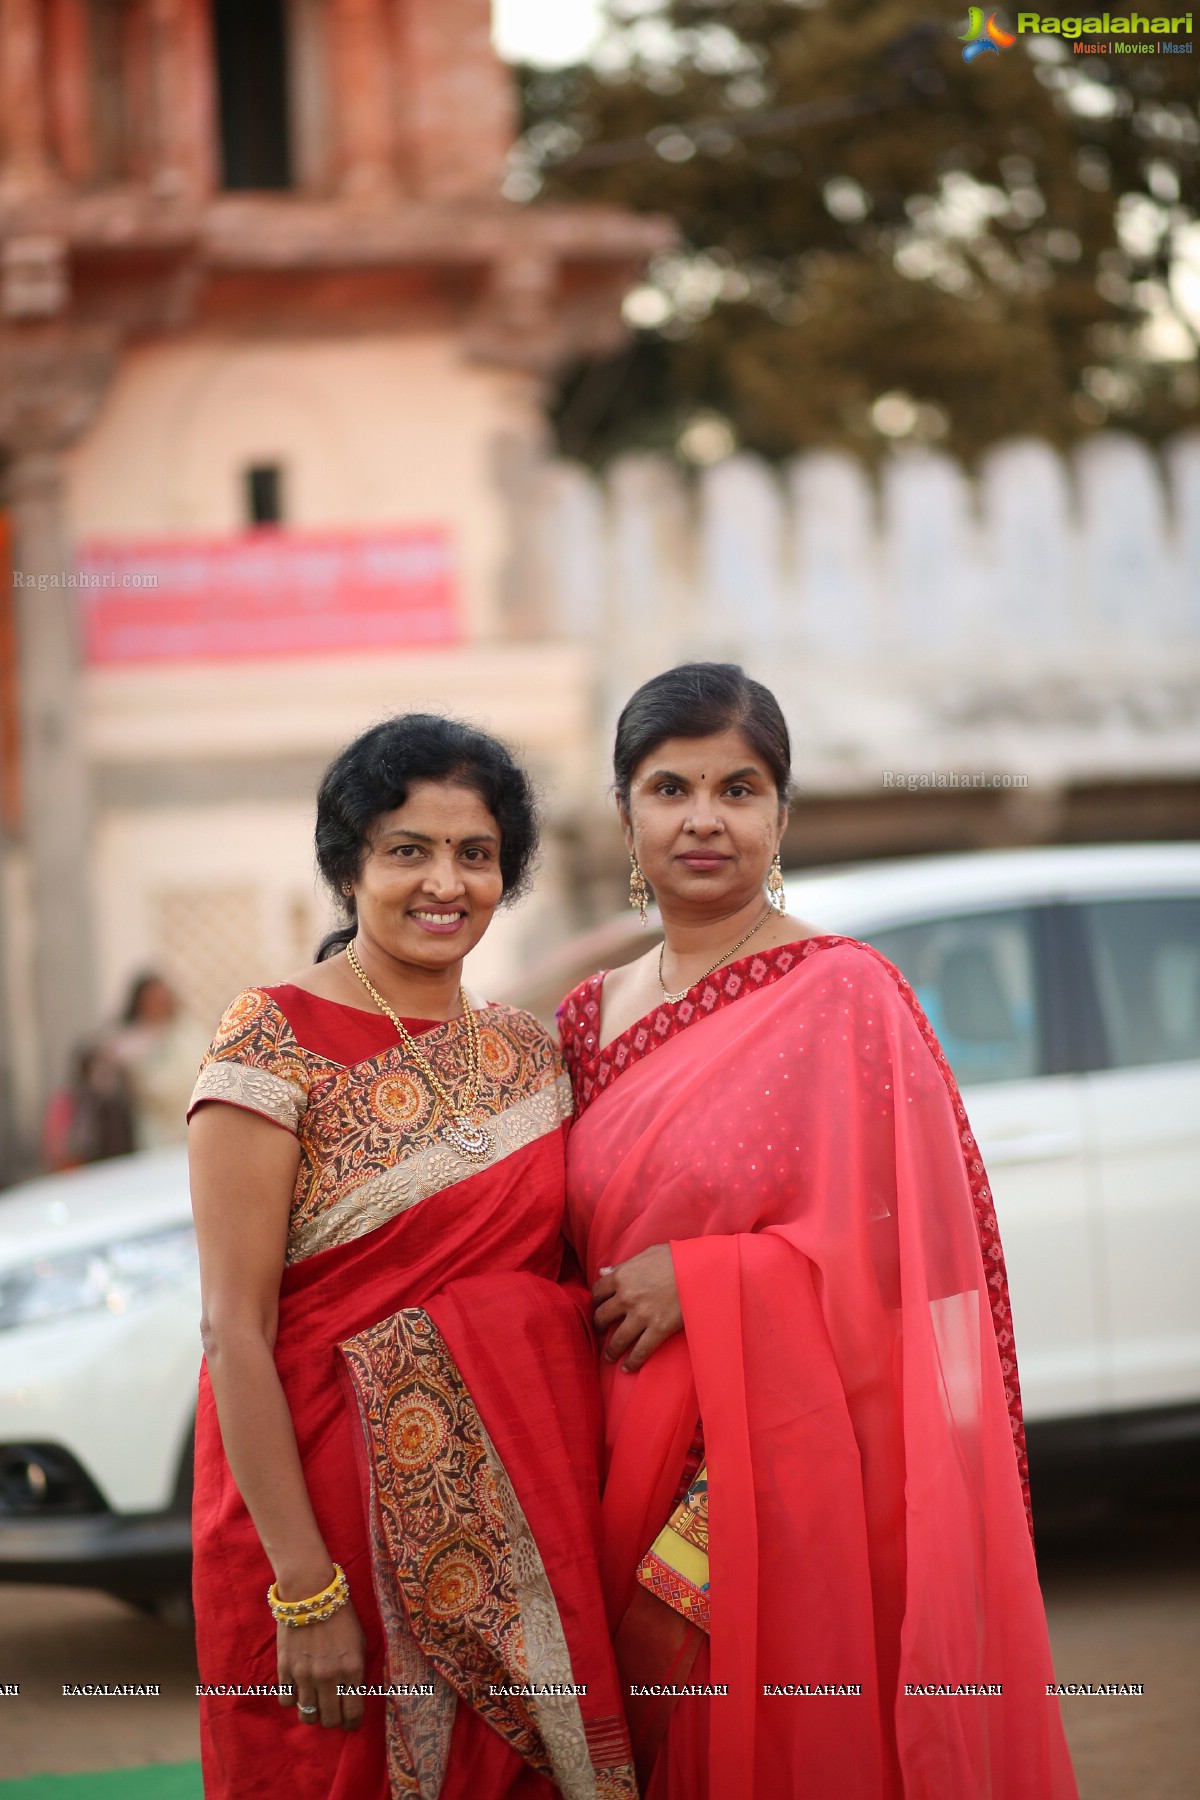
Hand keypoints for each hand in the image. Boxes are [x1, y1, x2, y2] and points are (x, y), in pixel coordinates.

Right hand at [277, 1600, 365, 1729]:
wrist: (310, 1592)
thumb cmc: (340, 1614)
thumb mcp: (359, 1642)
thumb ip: (356, 1671)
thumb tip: (353, 1696)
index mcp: (352, 1669)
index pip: (353, 1714)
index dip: (352, 1723)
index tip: (350, 1722)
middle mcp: (329, 1677)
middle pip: (329, 1720)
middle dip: (333, 1720)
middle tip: (333, 1713)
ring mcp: (304, 1675)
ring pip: (307, 1715)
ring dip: (312, 1713)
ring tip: (316, 1704)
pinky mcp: (285, 1670)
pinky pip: (286, 1701)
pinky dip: (293, 1700)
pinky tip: (298, 1691)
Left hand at [593, 1244, 682, 1372]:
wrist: (700, 1269)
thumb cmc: (676, 1257)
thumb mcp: (647, 1254)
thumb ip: (623, 1265)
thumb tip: (603, 1272)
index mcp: (622, 1276)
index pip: (598, 1291)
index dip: (596, 1300)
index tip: (599, 1306)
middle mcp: (626, 1297)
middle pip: (602, 1316)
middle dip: (599, 1325)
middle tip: (601, 1331)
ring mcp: (641, 1315)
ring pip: (618, 1339)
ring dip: (611, 1350)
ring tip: (609, 1356)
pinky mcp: (658, 1329)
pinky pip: (640, 1350)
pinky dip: (632, 1362)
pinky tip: (627, 1368)